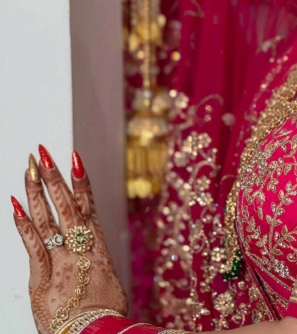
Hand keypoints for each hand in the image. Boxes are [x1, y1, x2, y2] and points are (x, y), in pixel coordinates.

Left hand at [12, 147, 127, 333]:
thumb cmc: (103, 316)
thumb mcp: (107, 286)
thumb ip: (96, 271)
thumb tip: (95, 267)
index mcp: (98, 249)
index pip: (89, 205)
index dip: (81, 181)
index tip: (74, 158)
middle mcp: (81, 248)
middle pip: (68, 205)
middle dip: (55, 177)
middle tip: (44, 153)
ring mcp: (63, 261)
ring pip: (50, 219)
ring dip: (39, 192)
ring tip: (30, 169)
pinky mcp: (43, 278)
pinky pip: (33, 246)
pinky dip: (24, 224)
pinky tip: (16, 205)